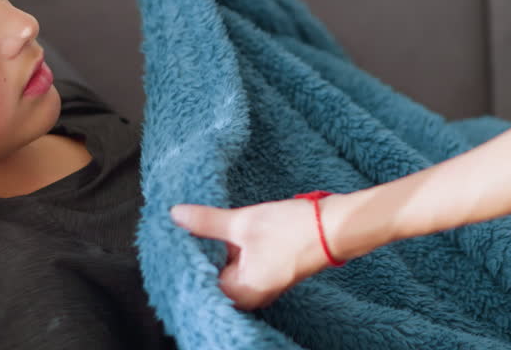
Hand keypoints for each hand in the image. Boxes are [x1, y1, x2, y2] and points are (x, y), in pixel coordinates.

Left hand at [170, 197, 335, 309]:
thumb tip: (176, 215)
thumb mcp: (243, 223)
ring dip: (217, 249)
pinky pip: (242, 264)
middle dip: (201, 252)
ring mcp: (262, 285)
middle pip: (213, 276)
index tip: (174, 238)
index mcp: (241, 292)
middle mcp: (251, 296)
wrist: (336, 228)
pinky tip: (225, 231)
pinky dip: (232, 249)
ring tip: (202, 226)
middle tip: (183, 228)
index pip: (200, 281)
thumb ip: (207, 222)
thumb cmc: (293, 230)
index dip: (187, 258)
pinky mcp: (271, 272)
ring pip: (228, 268)